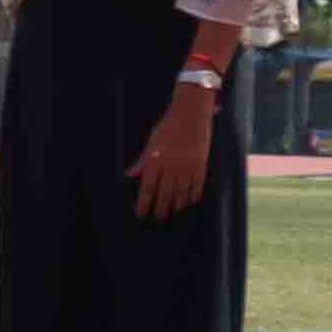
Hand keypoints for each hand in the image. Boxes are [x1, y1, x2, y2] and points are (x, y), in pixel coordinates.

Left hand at [133, 85, 221, 219]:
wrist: (191, 113)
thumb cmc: (168, 126)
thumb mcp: (151, 142)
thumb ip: (142, 160)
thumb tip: (130, 174)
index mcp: (156, 160)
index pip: (148, 189)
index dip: (144, 204)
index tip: (141, 214)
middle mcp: (171, 166)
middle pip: (165, 194)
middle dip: (160, 209)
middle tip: (157, 218)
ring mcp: (188, 166)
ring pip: (181, 193)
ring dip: (176, 205)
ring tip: (173, 212)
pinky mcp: (201, 164)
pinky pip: (197, 185)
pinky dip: (193, 196)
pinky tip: (190, 202)